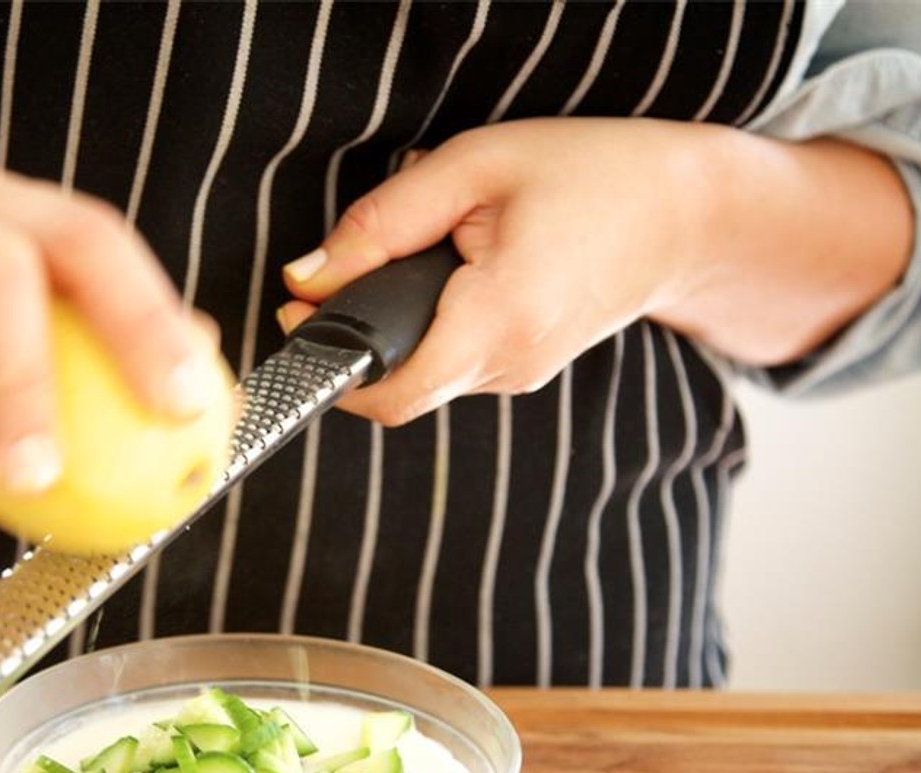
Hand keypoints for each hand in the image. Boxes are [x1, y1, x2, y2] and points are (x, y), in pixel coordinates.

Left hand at [279, 117, 910, 424]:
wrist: (688, 213)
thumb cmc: (592, 175)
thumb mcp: (474, 169)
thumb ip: (379, 227)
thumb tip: (306, 279)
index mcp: (497, 319)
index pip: (386, 389)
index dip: (328, 363)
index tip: (299, 317)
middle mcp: (510, 366)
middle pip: (394, 388)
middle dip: (356, 341)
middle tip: (347, 272)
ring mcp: (520, 378)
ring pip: (421, 376)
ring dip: (398, 329)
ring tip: (427, 255)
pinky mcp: (524, 372)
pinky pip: (452, 365)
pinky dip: (432, 328)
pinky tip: (455, 275)